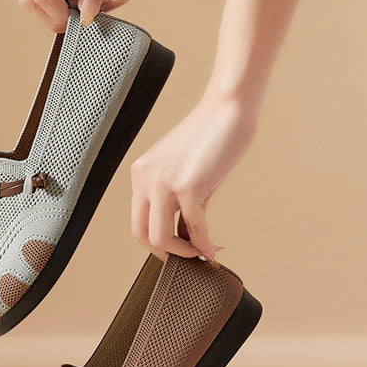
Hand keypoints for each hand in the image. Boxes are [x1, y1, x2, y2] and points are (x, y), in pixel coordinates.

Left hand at [130, 95, 257, 261]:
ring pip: (161, 238)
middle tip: (190, 257)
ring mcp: (162, 182)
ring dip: (185, 253)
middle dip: (168, 253)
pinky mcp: (186, 185)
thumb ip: (183, 206)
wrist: (228, 109)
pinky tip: (214, 248)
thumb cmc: (213, 137)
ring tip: (204, 252)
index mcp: (141, 173)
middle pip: (143, 235)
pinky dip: (204, 244)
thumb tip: (191, 238)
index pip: (138, 222)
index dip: (159, 243)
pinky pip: (193, 228)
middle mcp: (144, 178)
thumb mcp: (189, 175)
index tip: (183, 248)